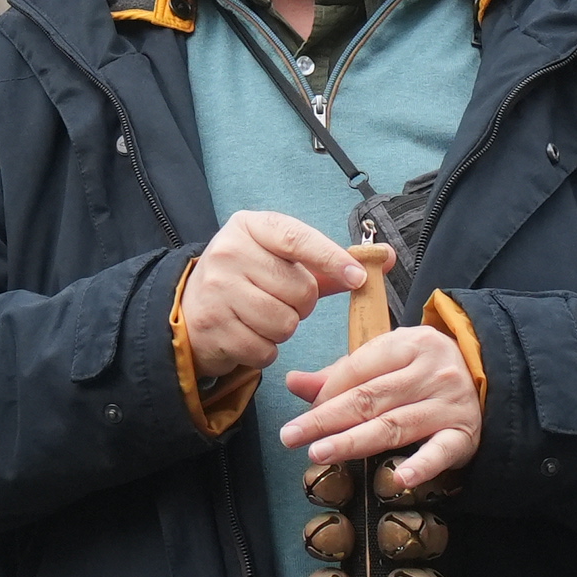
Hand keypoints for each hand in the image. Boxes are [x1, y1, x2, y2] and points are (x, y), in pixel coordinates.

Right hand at [178, 211, 362, 385]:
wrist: (190, 308)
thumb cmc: (248, 279)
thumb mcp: (281, 260)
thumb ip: (330, 264)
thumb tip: (385, 258)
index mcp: (250, 226)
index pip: (298, 239)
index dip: (333, 259)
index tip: (359, 277)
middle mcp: (228, 252)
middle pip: (300, 290)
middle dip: (302, 305)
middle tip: (283, 301)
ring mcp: (216, 290)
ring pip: (284, 323)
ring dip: (284, 329)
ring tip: (265, 317)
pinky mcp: (212, 327)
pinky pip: (264, 350)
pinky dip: (265, 350)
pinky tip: (250, 335)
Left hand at [280, 321, 482, 489]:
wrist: (488, 375)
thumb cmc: (425, 369)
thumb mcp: (388, 359)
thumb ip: (341, 373)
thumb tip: (293, 382)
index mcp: (409, 344)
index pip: (358, 370)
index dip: (326, 394)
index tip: (300, 417)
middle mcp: (430, 372)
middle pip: (370, 398)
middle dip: (326, 419)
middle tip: (291, 436)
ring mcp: (449, 404)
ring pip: (395, 425)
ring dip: (354, 441)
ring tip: (319, 453)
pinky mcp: (465, 434)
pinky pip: (441, 452)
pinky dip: (422, 466)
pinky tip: (398, 479)